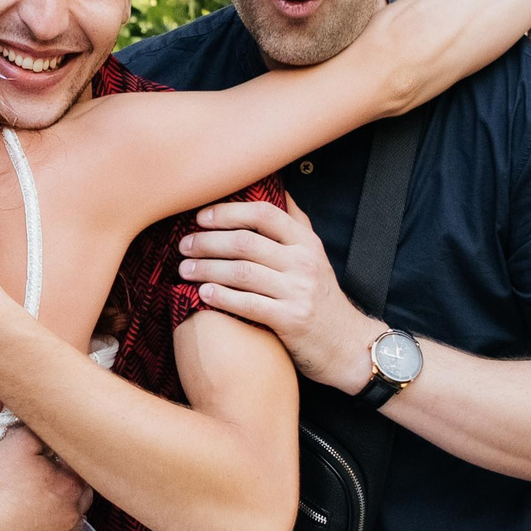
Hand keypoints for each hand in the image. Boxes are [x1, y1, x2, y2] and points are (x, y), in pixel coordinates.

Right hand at [0, 428, 90, 530]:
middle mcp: (71, 520)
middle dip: (68, 492)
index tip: (51, 465)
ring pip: (71, 529)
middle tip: (45, 485)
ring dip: (62, 518)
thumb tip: (56, 436)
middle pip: (80, 502)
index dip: (67, 467)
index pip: (82, 473)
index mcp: (71, 489)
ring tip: (37, 509)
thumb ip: (46, 435)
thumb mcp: (20, 441)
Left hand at [176, 202, 380, 390]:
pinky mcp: (290, 320)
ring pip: (241, 272)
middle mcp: (303, 263)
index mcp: (306, 242)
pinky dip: (222, 297)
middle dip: (207, 242)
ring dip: (207, 269)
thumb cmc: (321, 296)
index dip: (227, 212)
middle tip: (184, 246)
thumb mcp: (315, 255)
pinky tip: (203, 293)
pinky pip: (248, 304)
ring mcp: (297, 292)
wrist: (347, 343)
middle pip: (245, 243)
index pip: (263, 214)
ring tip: (185, 269)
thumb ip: (295, 223)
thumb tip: (276, 187)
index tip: (200, 217)